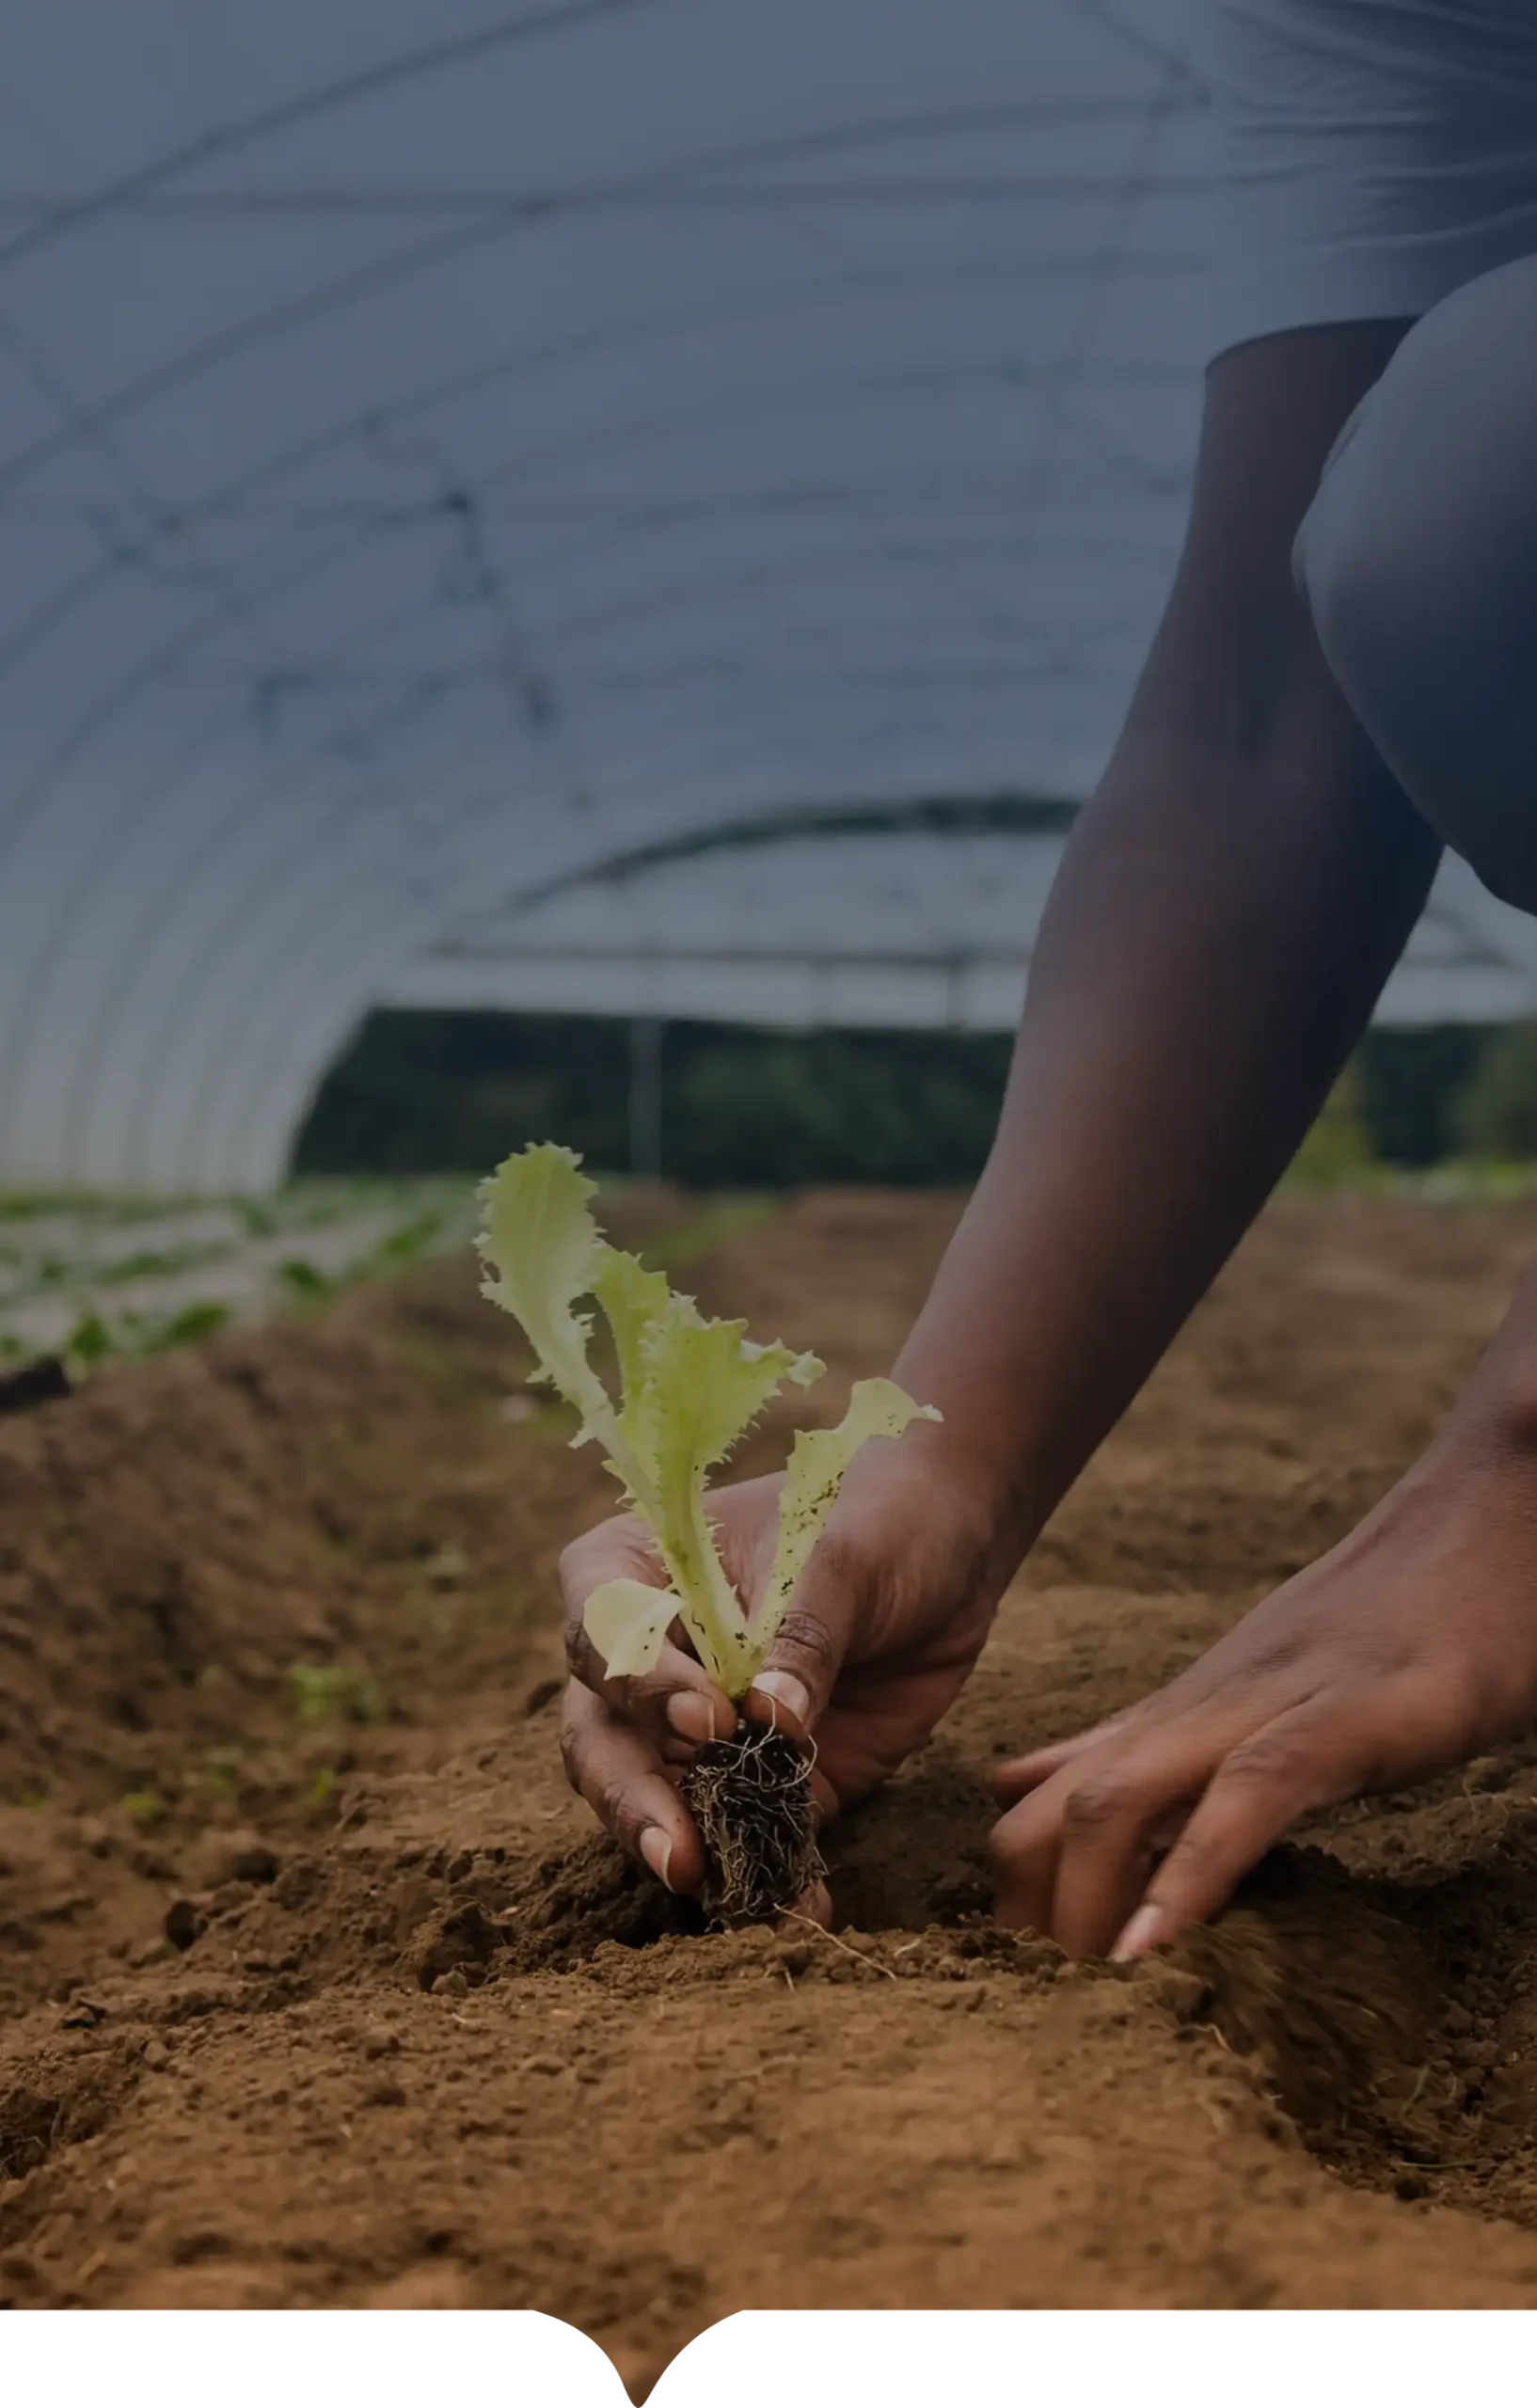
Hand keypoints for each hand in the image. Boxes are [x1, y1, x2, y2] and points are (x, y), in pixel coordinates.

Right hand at [556, 1425, 1008, 1912]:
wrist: (949, 1547)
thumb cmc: (878, 1516)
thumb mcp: (846, 1557)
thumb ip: (804, 1633)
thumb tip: (771, 1723)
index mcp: (638, 1568)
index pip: (599, 1628)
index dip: (637, 1681)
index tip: (707, 1716)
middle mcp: (648, 1657)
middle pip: (601, 1737)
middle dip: (633, 1799)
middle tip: (680, 1853)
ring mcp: (697, 1729)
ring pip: (658, 1801)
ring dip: (690, 1850)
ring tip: (733, 1894)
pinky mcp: (763, 1781)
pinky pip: (748, 1838)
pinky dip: (770, 1879)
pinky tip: (800, 1909)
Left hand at [988, 1410, 1536, 1959]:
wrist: (1495, 1508)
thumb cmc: (1394, 1611)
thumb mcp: (1260, 1685)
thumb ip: (1151, 1739)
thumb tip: (1027, 1782)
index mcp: (1187, 1709)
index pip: (1047, 1798)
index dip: (1015, 1892)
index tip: (1021, 1973)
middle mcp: (1204, 1706)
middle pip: (1059, 1808)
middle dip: (1032, 1913)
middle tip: (1045, 2006)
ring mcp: (1270, 1704)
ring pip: (1125, 1796)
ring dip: (1088, 1902)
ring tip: (1079, 1992)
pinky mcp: (1350, 1716)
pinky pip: (1249, 1794)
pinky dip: (1195, 1871)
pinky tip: (1157, 1943)